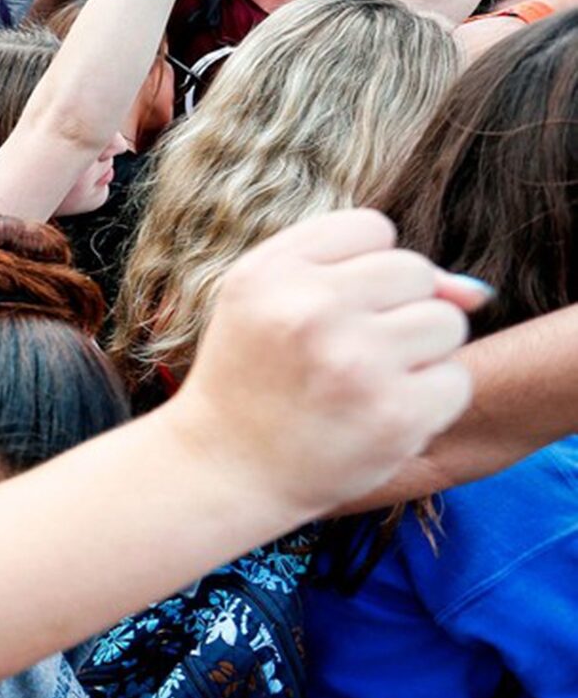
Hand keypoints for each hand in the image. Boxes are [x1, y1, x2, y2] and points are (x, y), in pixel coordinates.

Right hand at [175, 208, 475, 516]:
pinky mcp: (394, 413)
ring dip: (421, 352)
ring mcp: (354, 362)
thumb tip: (475, 291)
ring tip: (367, 381)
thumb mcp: (270, 304)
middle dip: (398, 308)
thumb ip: (357, 273)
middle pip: (415, 270)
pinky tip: (381, 414)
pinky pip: (456, 380)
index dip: (363, 269)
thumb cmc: (254, 379)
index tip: (331, 308)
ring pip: (447, 322)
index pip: (371, 229)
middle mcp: (309, 309)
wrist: (224, 469)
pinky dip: (430, 400)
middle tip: (349, 351)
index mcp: (270, 272)